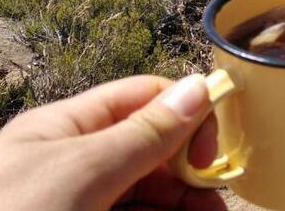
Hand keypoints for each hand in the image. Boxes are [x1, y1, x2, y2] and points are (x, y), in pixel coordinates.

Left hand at [0, 75, 225, 210]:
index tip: (212, 151)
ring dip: (182, 206)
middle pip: (149, 156)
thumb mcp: (81, 171)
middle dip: (188, 175)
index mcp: (67, 130)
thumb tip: (201, 86)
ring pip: (146, 199)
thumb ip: (144, 133)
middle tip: (217, 203)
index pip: (142, 100)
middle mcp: (74, 167)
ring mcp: (77, 207)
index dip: (185, 114)